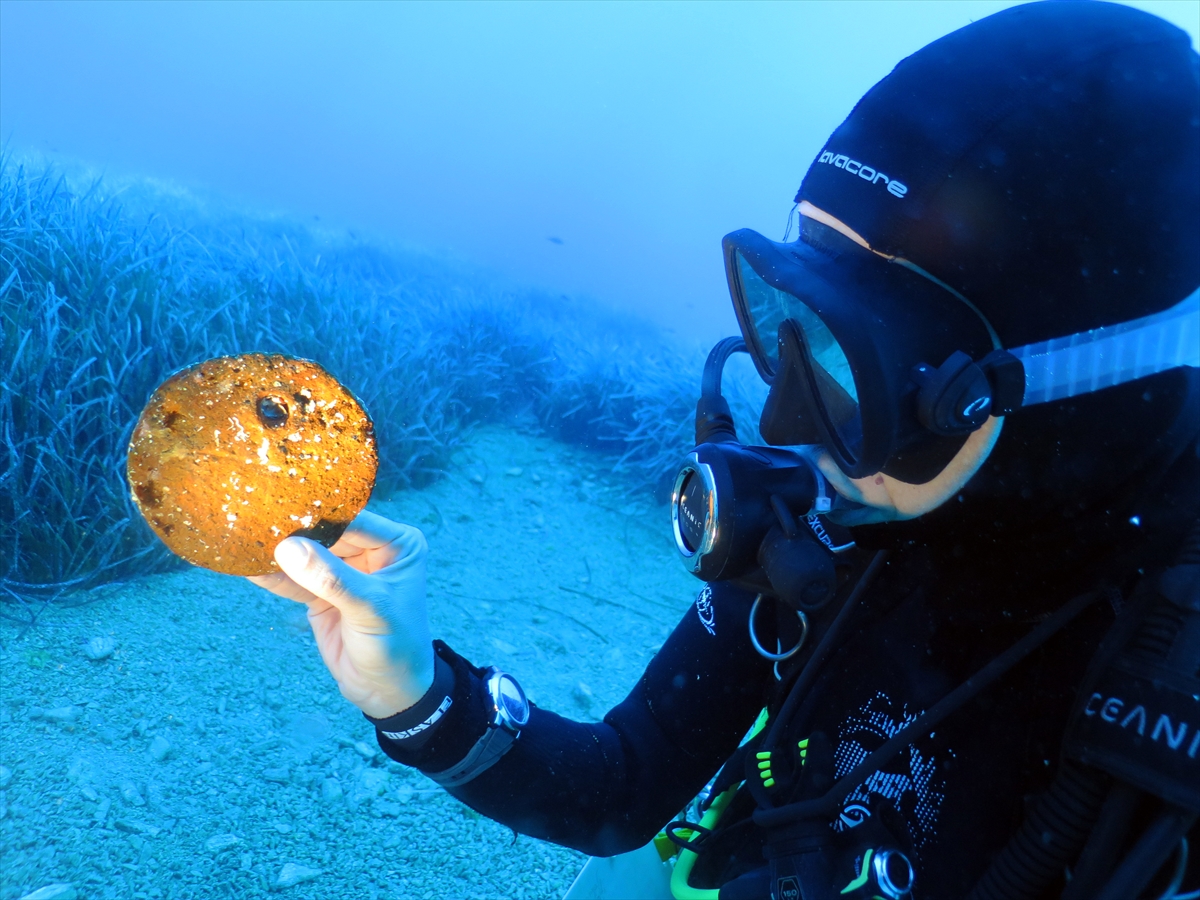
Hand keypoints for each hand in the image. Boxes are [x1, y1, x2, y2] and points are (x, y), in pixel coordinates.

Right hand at [247, 511, 433, 718]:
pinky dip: (273, 576)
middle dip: (293, 531)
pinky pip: (294, 581)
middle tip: (255, 518)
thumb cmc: (396, 645)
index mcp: (396, 543)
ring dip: (277, 552)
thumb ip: (331, 579)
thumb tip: (288, 547)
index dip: (319, 514)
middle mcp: (371, 550)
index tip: (281, 506)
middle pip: (326, 533)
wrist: (388, 691)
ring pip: (307, 555)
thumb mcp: (369, 608)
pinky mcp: (321, 593)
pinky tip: (246, 565)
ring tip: (243, 538)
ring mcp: (344, 571)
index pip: (353, 520)